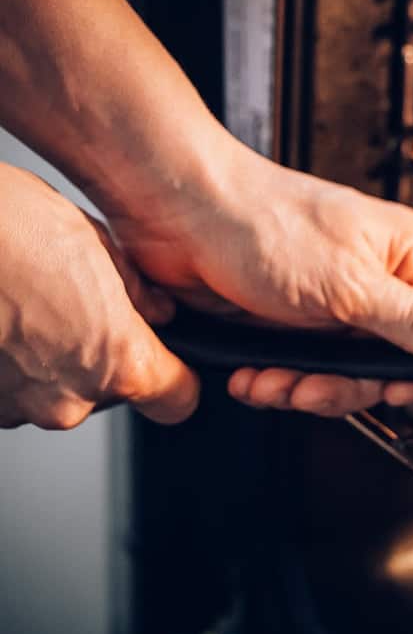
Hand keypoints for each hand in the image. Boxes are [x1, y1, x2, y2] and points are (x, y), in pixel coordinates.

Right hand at [0, 163, 198, 428]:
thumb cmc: (2, 225)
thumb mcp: (91, 240)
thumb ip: (136, 290)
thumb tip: (156, 310)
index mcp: (117, 363)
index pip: (176, 400)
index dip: (172, 378)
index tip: (164, 361)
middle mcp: (68, 401)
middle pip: (105, 393)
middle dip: (93, 356)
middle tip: (64, 307)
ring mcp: (12, 408)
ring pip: (49, 392)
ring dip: (40, 361)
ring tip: (16, 306)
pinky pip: (2, 391)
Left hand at [105, 146, 412, 416]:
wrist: (176, 211)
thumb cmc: (260, 221)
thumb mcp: (350, 282)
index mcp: (403, 258)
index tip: (398, 389)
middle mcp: (372, 281)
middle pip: (390, 365)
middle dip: (347, 386)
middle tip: (317, 388)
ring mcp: (330, 304)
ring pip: (342, 375)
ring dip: (305, 388)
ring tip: (274, 380)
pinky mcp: (289, 324)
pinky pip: (301, 371)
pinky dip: (275, 382)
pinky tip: (254, 375)